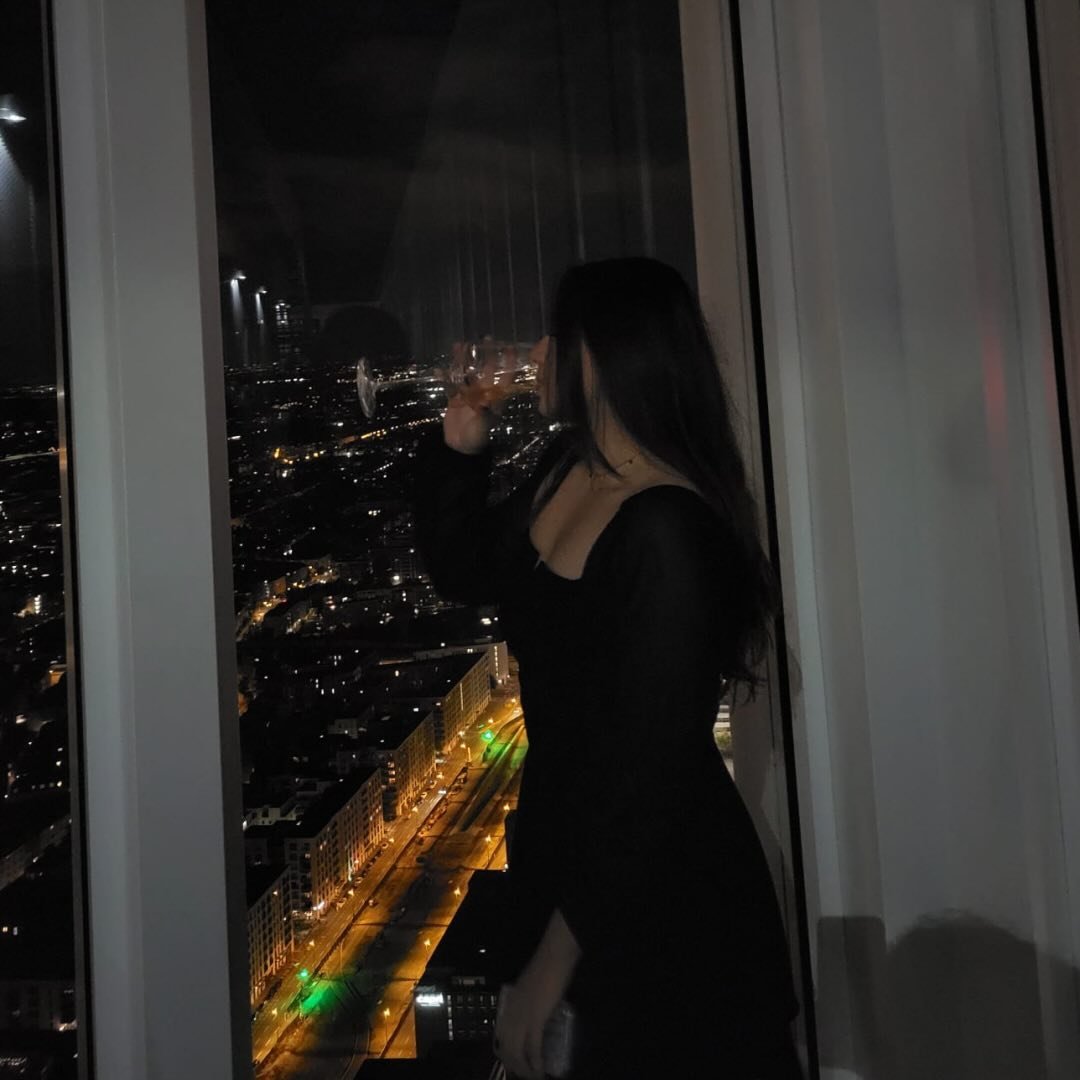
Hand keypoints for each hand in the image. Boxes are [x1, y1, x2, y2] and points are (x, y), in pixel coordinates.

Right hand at [441, 340, 499, 454]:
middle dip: (486, 355)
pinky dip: (444, 378)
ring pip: (467, 373)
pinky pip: (450, 384)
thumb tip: (485, 402)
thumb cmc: (477, 438)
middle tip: (485, 338)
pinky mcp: (455, 398)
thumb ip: (484, 414)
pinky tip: (438, 370)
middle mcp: (483, 392)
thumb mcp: (482, 427)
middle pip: (486, 369)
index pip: (504, 377)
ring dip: (463, 360)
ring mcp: (469, 394)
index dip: (508, 363)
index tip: (509, 347)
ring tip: (459, 345)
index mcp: (494, 398)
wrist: (460, 448)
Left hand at [494, 909, 579, 1078]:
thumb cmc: (546, 968)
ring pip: (517, 1051)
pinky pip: (533, 1046)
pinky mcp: (536, 1018)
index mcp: (509, 1005)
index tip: (514, 1066)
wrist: (553, 955)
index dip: (506, 1055)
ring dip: (525, 1068)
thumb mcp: (531, 989)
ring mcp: (522, 1015)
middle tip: (527, 1076)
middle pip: (506, 1048)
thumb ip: (528, 1003)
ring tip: (534, 1077)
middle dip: (515, 1066)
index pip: (500, 1036)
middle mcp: (511, 1012)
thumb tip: (533, 1017)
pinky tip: (541, 1069)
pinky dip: (536, 1061)